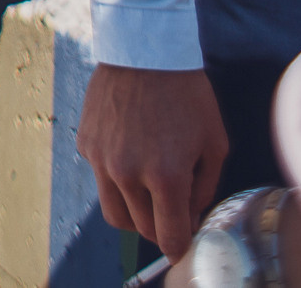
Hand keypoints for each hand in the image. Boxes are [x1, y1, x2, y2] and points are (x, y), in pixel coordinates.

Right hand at [77, 63, 227, 258]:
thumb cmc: (186, 94)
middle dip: (161, 228)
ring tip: (149, 193)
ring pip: (115, 213)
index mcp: (166, 176)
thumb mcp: (214, 142)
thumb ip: (205, 187)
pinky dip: (116, 177)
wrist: (143, 51)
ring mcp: (102, 160)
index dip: (180, 248)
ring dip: (135, 213)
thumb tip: (192, 214)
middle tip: (173, 212)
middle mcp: (128, 173)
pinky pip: (101, 178)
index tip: (184, 245)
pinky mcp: (86, 145)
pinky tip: (132, 151)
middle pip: (142, 229)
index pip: (169, 237)